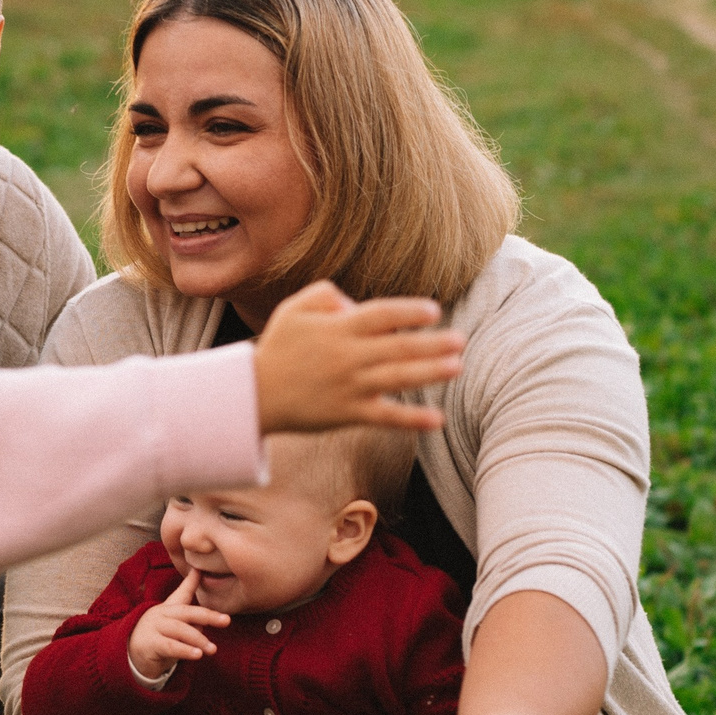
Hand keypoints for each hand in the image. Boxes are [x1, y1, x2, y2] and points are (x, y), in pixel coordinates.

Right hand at [130, 571, 226, 680]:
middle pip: (187, 612)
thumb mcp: (175, 626)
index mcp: (169, 608)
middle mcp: (161, 614)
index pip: (182, 593)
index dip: (191, 580)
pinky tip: (198, 655)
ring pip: (180, 630)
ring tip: (213, 649)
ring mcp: (154, 628)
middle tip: (226, 620)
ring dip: (198, 639)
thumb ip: (190, 620)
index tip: (200, 569)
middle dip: (208, 616)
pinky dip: (185, 651)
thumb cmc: (158, 638)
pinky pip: (170, 646)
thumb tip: (205, 622)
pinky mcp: (150, 644)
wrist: (131, 655)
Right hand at [253, 282, 462, 433]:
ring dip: (430, 372)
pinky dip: (412, 419)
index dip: (409, 311)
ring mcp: (350, 386)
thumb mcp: (293, 309)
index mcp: (338, 329)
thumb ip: (325, 294)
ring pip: (398, 378)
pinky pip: (386, 417)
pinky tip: (438, 420)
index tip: (433, 310)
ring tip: (457, 366)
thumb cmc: (278, 348)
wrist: (255, 394)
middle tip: (461, 340)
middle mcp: (348, 356)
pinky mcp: (348, 414)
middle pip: (399, 346)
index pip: (381, 314)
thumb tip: (355, 303)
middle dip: (433, 343)